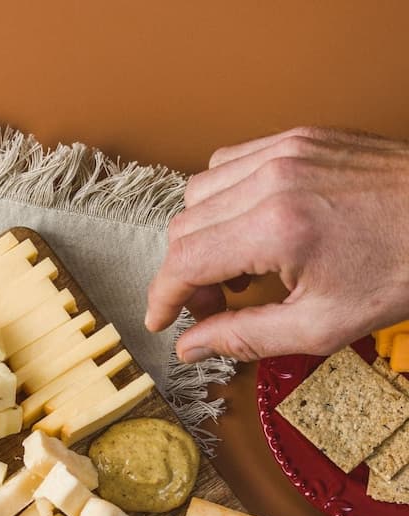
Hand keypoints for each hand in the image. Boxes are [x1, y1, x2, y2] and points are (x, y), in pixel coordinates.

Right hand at [146, 127, 408, 361]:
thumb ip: (244, 336)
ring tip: (235, 267)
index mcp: (276, 230)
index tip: (161, 320)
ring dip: (201, 235)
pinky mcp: (300, 138)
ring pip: (199, 193)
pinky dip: (224, 199)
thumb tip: (191, 346)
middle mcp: (273, 180)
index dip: (163, 299)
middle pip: (183, 227)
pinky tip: (250, 229)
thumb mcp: (320, 327)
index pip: (183, 263)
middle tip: (213, 305)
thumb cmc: (402, 269)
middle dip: (184, 274)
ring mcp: (286, 151)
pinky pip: (231, 163)